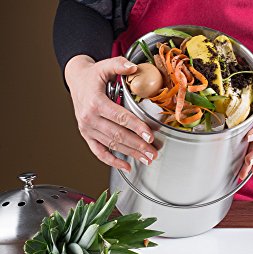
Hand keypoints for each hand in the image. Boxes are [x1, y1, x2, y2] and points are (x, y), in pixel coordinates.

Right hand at [65, 55, 157, 171]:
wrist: (76, 80)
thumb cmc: (93, 75)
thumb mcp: (105, 66)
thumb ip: (119, 64)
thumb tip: (133, 67)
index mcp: (95, 102)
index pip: (120, 117)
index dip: (136, 127)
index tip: (150, 135)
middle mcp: (89, 118)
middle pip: (118, 135)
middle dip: (138, 145)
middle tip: (153, 152)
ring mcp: (87, 129)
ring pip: (111, 145)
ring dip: (131, 154)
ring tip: (147, 159)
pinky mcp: (86, 135)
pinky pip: (99, 152)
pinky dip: (112, 161)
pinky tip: (127, 166)